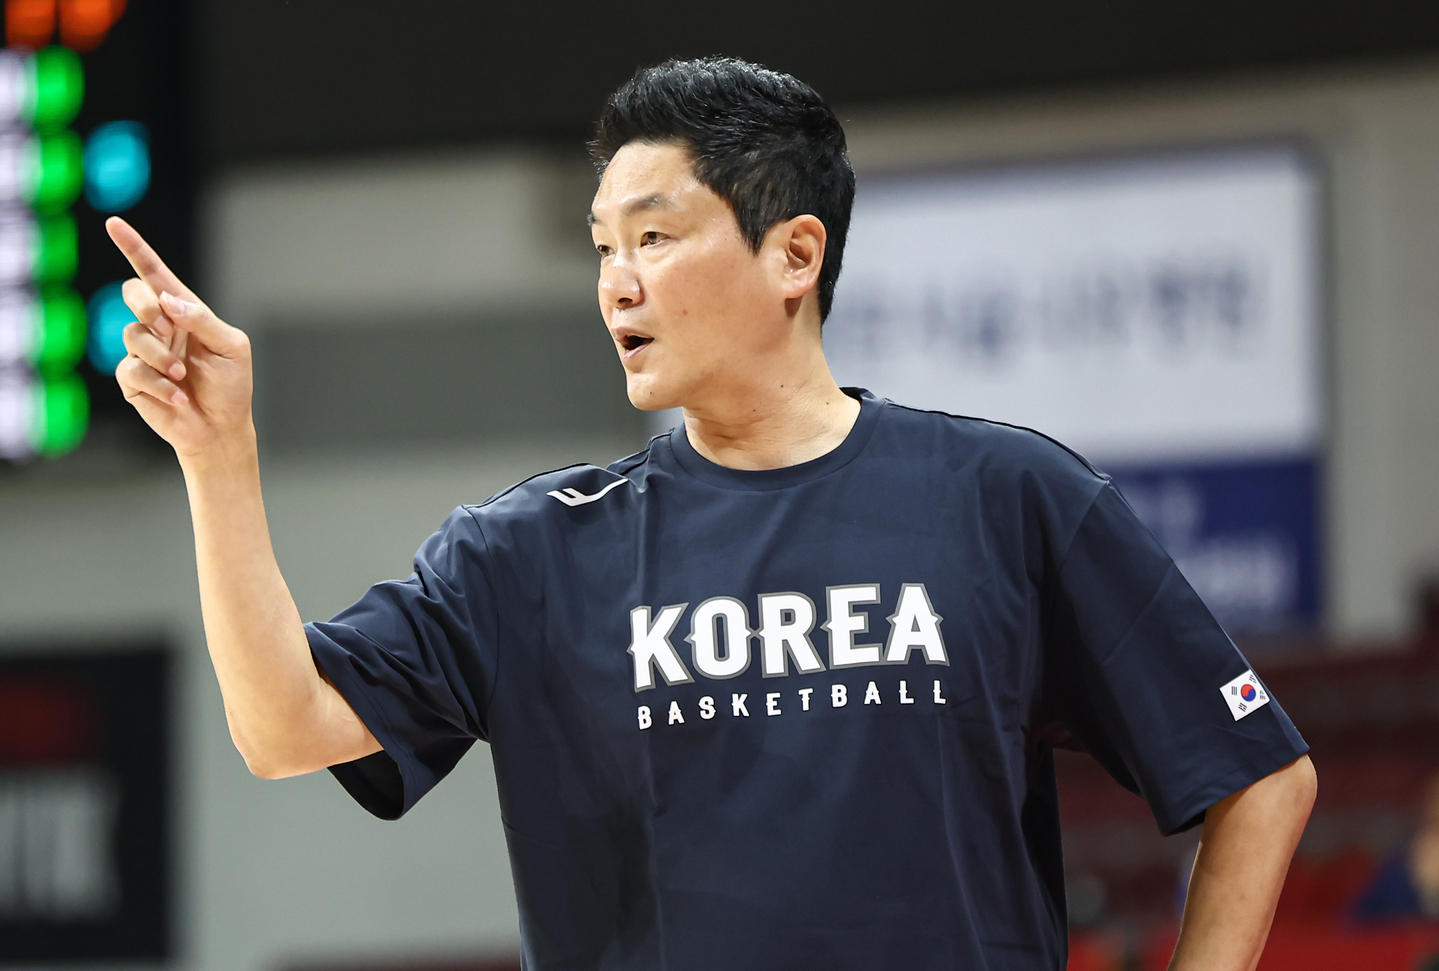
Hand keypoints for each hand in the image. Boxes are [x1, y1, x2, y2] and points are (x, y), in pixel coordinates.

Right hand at [107, 217, 254, 459]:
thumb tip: (170, 302)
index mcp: (185, 312)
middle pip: (133, 294)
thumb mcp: (231, 349)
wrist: (220, 428)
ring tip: (182, 377)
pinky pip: (131, 369)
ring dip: (160, 356)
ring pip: (131, 334)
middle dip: (147, 308)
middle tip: (167, 328)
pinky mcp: (132, 379)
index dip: (134, 248)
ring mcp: (143, 351)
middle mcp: (160, 327)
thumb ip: (204, 321)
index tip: (114, 223)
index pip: (156, 274)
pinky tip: (177, 396)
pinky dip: (157, 383)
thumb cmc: (231, 387)